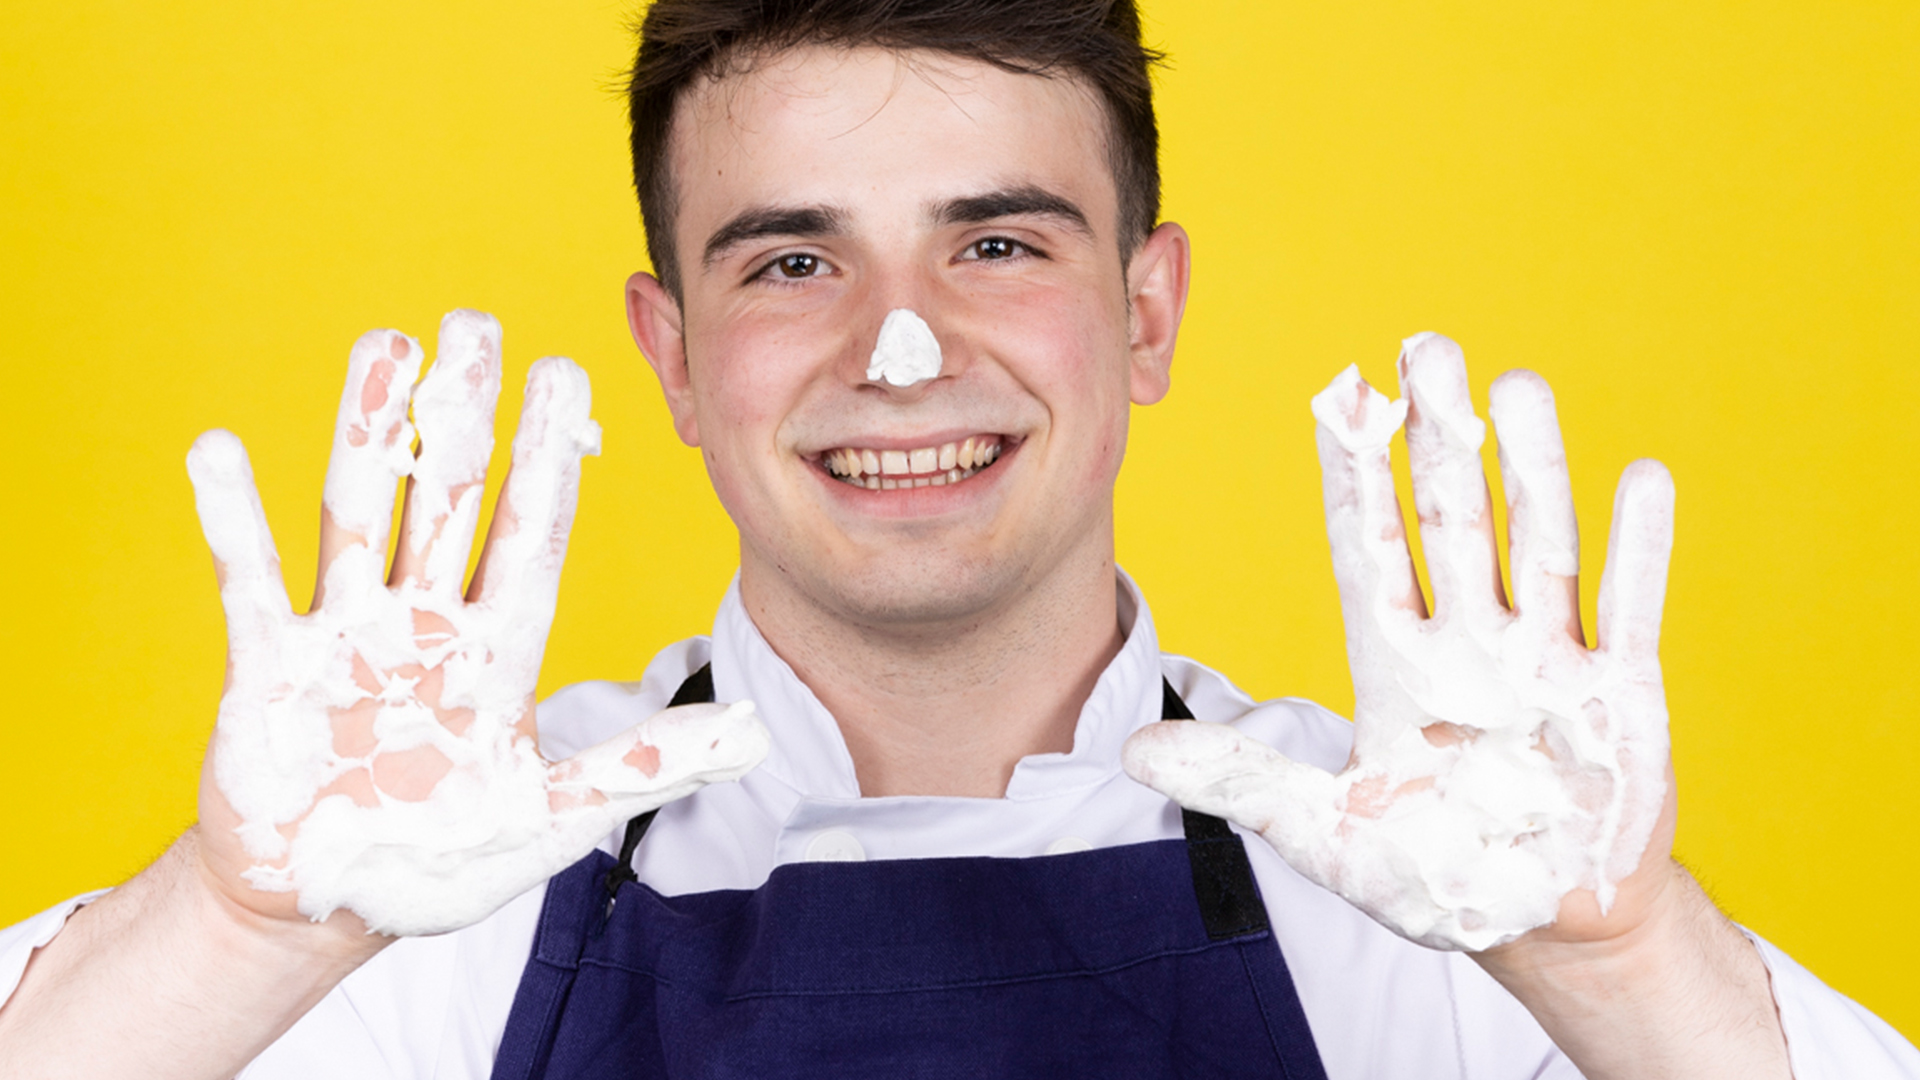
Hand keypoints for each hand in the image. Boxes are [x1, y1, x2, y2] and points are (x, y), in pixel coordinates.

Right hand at [187, 310, 768, 937]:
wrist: (323, 906)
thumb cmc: (440, 859)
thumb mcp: (551, 817)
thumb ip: (643, 765)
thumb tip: (758, 735)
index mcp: (496, 652)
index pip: (531, 535)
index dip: (549, 460)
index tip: (567, 377)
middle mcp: (424, 623)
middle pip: (450, 499)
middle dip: (465, 414)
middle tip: (478, 323)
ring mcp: (346, 636)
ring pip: (360, 515)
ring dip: (367, 434)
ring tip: (383, 347)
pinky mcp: (267, 667)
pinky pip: (250, 582)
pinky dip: (234, 520)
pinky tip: (222, 448)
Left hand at [1123, 332, 1674, 951]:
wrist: (1542, 926)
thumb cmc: (1435, 874)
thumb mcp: (1323, 832)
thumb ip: (1237, 780)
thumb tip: (1128, 748)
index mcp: (1396, 664)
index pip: (1368, 548)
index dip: (1353, 476)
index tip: (1340, 395)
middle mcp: (1469, 643)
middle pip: (1452, 520)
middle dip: (1440, 438)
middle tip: (1428, 348)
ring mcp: (1546, 662)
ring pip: (1537, 544)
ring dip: (1531, 467)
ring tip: (1517, 386)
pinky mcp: (1621, 696)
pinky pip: (1630, 612)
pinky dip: (1638, 551)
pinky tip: (1642, 479)